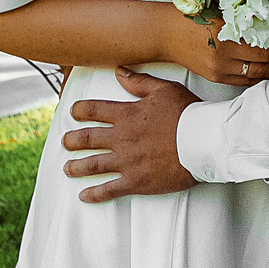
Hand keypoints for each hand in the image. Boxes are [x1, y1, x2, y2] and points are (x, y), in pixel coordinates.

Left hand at [61, 67, 199, 201]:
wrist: (203, 142)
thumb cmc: (187, 114)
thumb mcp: (163, 89)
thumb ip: (138, 81)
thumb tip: (119, 71)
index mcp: (126, 115)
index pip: (93, 110)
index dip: (79, 110)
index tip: (72, 113)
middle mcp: (121, 138)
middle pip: (87, 139)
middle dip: (72, 141)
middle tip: (65, 142)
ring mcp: (127, 161)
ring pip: (92, 165)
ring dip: (76, 167)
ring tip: (67, 169)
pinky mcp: (136, 181)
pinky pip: (109, 190)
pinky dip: (94, 194)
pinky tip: (84, 196)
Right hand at [170, 21, 268, 87]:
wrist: (163, 33)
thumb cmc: (191, 15)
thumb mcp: (218, 10)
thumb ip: (243, 17)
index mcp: (226, 33)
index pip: (265, 46)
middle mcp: (223, 55)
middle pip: (265, 64)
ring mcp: (219, 70)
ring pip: (257, 75)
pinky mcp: (215, 77)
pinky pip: (244, 81)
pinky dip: (260, 76)